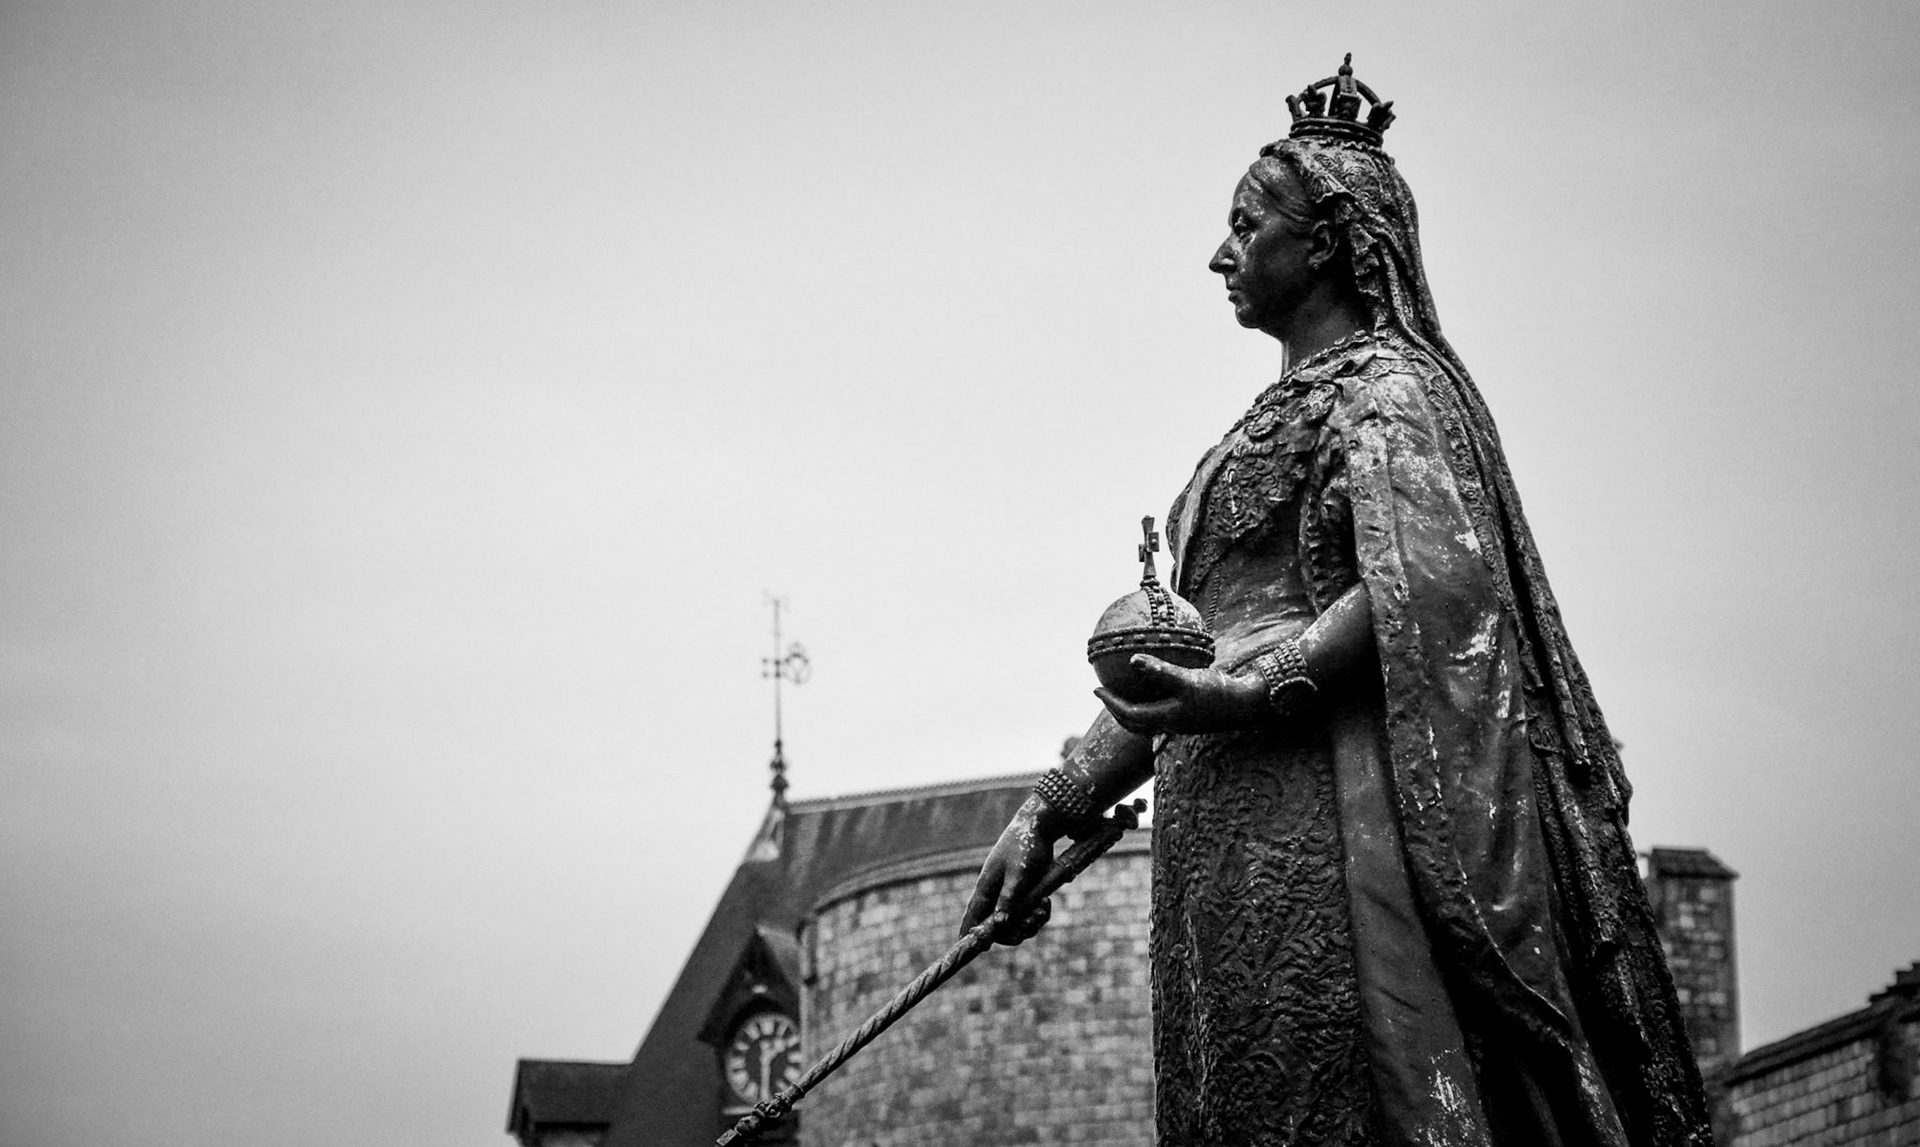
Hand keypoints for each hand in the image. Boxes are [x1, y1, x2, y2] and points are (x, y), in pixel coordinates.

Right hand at [960, 798, 1060, 945]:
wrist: (1039, 828)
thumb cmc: (1025, 847)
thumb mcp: (1018, 874)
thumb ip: (1009, 898)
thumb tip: (1000, 923)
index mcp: (987, 887)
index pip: (972, 915)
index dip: (969, 933)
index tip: (970, 948)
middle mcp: (995, 893)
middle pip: (997, 926)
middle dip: (1015, 931)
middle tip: (1032, 922)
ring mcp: (1009, 894)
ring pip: (1014, 923)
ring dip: (1030, 923)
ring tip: (1044, 907)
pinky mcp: (1023, 893)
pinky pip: (1027, 915)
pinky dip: (1038, 915)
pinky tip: (1046, 903)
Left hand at [1094, 654, 1269, 734]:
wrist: (1248, 704)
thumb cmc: (1218, 691)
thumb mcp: (1188, 678)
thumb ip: (1160, 670)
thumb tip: (1132, 660)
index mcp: (1166, 718)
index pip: (1130, 714)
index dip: (1111, 703)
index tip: (1097, 688)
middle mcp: (1172, 724)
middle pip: (1136, 724)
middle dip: (1118, 712)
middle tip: (1105, 695)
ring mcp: (1183, 723)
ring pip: (1150, 722)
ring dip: (1134, 711)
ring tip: (1127, 694)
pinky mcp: (1194, 717)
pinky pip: (1165, 712)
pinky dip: (1154, 703)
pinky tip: (1160, 686)